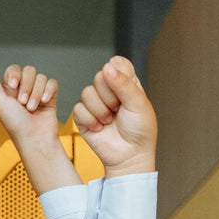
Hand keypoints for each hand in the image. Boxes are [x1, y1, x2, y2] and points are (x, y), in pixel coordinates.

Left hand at [0, 60, 58, 137]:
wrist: (35, 139)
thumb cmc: (15, 125)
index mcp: (9, 90)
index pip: (14, 69)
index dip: (15, 75)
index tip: (14, 86)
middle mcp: (24, 90)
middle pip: (29, 70)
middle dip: (26, 86)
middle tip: (23, 103)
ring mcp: (38, 93)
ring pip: (41, 77)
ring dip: (37, 92)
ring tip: (32, 108)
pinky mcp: (51, 97)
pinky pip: (52, 83)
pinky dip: (49, 91)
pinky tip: (45, 102)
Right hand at [73, 57, 156, 176]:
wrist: (130, 156)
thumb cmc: (140, 131)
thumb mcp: (138, 103)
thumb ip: (124, 83)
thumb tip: (107, 67)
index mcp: (125, 82)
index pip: (116, 63)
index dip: (118, 74)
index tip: (128, 91)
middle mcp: (109, 90)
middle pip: (98, 76)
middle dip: (110, 97)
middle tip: (119, 110)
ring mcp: (95, 103)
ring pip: (87, 93)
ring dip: (101, 111)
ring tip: (110, 121)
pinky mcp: (83, 117)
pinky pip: (78, 109)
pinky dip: (91, 121)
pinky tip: (100, 128)